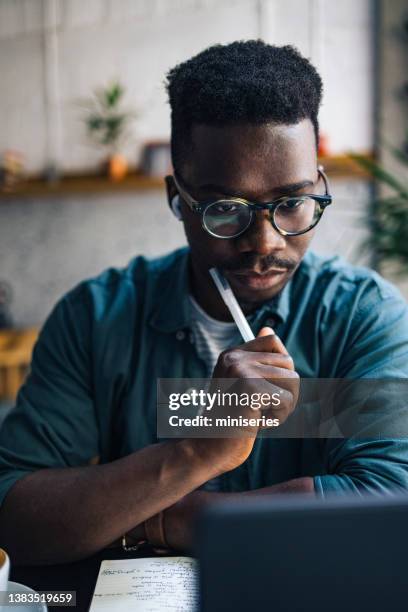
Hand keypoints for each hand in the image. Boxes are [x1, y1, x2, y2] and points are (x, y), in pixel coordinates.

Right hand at [185, 327, 298, 474]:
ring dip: (283, 405)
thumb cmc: (228, 421)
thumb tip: (269, 329)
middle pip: (288, 362)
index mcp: (232, 354)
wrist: (207, 449)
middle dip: (284, 390)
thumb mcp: (242, 386)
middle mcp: (235, 358)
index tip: (266, 387)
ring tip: (258, 415)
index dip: (280, 365)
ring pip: (293, 380)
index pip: (272, 341)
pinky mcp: (250, 388)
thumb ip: (257, 360)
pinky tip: (256, 423)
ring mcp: (241, 371)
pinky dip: (278, 418)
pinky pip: (287, 400)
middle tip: (260, 407)